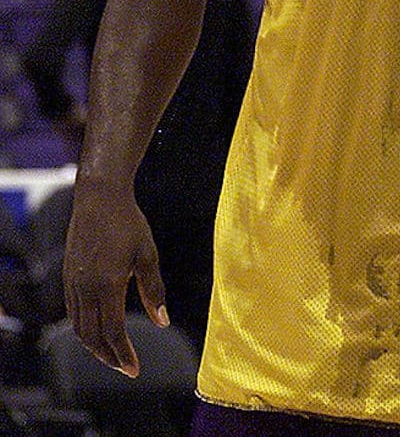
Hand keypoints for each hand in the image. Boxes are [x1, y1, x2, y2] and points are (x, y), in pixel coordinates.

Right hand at [63, 181, 167, 376]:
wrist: (99, 198)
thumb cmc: (129, 224)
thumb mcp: (148, 255)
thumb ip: (154, 290)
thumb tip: (163, 321)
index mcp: (106, 284)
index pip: (112, 332)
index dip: (123, 354)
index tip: (135, 369)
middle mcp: (84, 288)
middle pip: (91, 337)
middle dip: (108, 357)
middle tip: (126, 368)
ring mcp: (72, 283)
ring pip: (78, 327)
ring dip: (95, 346)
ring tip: (114, 355)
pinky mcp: (67, 277)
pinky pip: (73, 313)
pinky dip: (85, 329)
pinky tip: (99, 330)